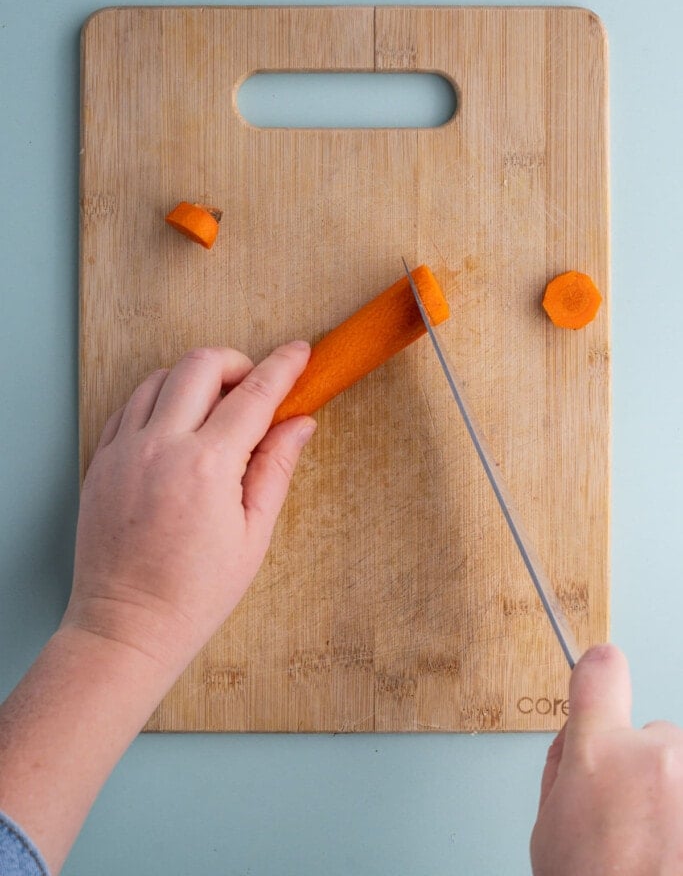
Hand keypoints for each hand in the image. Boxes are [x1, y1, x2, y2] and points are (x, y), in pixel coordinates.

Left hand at [62, 342, 315, 673]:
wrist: (127, 627)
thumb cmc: (193, 593)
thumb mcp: (253, 534)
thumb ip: (275, 468)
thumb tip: (300, 424)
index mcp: (207, 466)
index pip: (254, 394)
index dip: (283, 367)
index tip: (300, 353)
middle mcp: (161, 446)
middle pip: (201, 364)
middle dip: (236, 363)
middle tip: (253, 389)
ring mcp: (124, 450)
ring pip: (160, 377)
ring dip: (194, 379)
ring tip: (214, 411)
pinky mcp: (101, 461)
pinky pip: (130, 405)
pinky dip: (158, 400)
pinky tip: (176, 426)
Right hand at [531, 644, 682, 874]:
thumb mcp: (546, 828)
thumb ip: (563, 768)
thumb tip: (578, 740)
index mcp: (597, 752)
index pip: (601, 671)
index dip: (599, 674)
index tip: (603, 672)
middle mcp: (655, 754)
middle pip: (654, 735)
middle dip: (644, 768)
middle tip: (631, 822)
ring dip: (676, 798)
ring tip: (661, 850)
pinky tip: (672, 852)